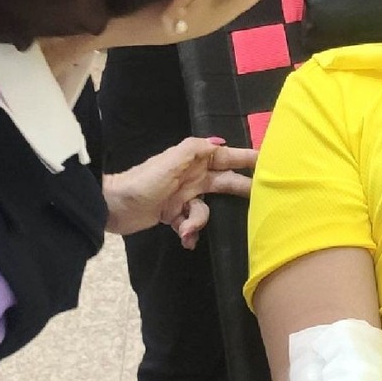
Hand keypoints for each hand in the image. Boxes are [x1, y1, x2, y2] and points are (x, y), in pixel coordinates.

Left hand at [103, 136, 254, 245]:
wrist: (113, 207)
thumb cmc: (143, 182)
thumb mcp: (169, 162)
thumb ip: (195, 149)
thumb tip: (221, 142)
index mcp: (192, 162)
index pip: (225, 157)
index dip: (245, 157)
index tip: (268, 160)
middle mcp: (192, 178)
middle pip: (224, 183)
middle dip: (239, 189)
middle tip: (261, 197)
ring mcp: (183, 198)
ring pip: (206, 210)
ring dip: (198, 221)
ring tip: (186, 229)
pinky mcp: (174, 216)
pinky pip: (191, 225)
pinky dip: (189, 233)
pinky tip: (184, 239)